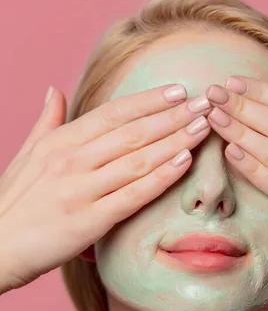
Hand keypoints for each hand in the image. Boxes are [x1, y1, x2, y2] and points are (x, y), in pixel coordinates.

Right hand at [0, 85, 211, 292]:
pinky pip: (132, 195)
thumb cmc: (14, 201)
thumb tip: (55, 89)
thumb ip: (47, 121)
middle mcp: (71, 160)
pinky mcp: (88, 221)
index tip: (178, 90)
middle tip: (205, 103)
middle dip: (173, 116)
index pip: (113, 113)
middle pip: (132, 132)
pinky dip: (160, 177)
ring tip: (204, 127)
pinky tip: (184, 161)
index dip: (149, 100)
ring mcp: (79, 190)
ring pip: (137, 159)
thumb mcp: (28, 154)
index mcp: (60, 141)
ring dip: (174, 140)